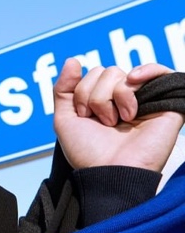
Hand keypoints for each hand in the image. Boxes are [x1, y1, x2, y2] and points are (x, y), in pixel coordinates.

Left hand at [54, 58, 183, 170]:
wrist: (110, 172)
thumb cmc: (88, 152)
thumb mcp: (65, 119)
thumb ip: (63, 89)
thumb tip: (73, 60)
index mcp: (104, 101)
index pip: (92, 74)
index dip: (82, 93)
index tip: (84, 116)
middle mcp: (125, 99)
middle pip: (107, 72)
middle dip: (96, 96)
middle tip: (104, 122)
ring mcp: (146, 101)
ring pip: (125, 75)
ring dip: (114, 97)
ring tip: (120, 120)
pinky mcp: (168, 104)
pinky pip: (163, 72)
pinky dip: (148, 70)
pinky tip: (134, 79)